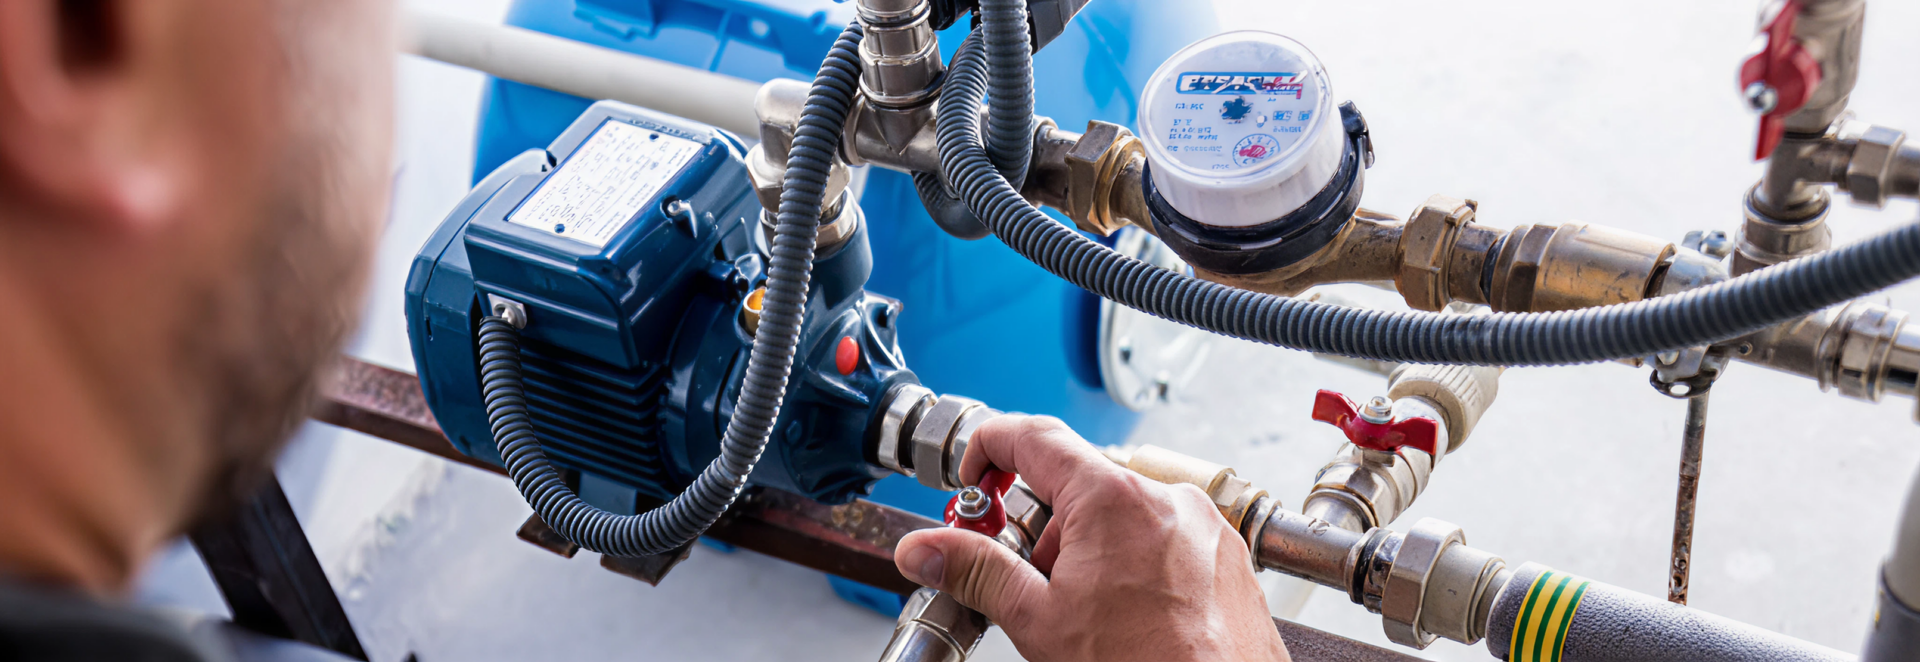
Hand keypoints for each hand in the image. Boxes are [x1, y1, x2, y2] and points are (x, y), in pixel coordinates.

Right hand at [893, 415, 1288, 661]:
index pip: (1032, 436)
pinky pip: (1166, 536)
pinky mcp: (1226, 553)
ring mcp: (1203, 525)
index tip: (972, 478)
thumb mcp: (1039, 620)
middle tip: (1028, 578)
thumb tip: (925, 549)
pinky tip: (1128, 613)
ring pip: (1124, 513)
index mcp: (1113, 499)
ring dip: (1090, 549)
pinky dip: (1135, 562)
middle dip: (1042, 527)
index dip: (988, 449)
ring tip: (1087, 611)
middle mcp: (1166, 498)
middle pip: (1079, 484)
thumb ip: (975, 572)